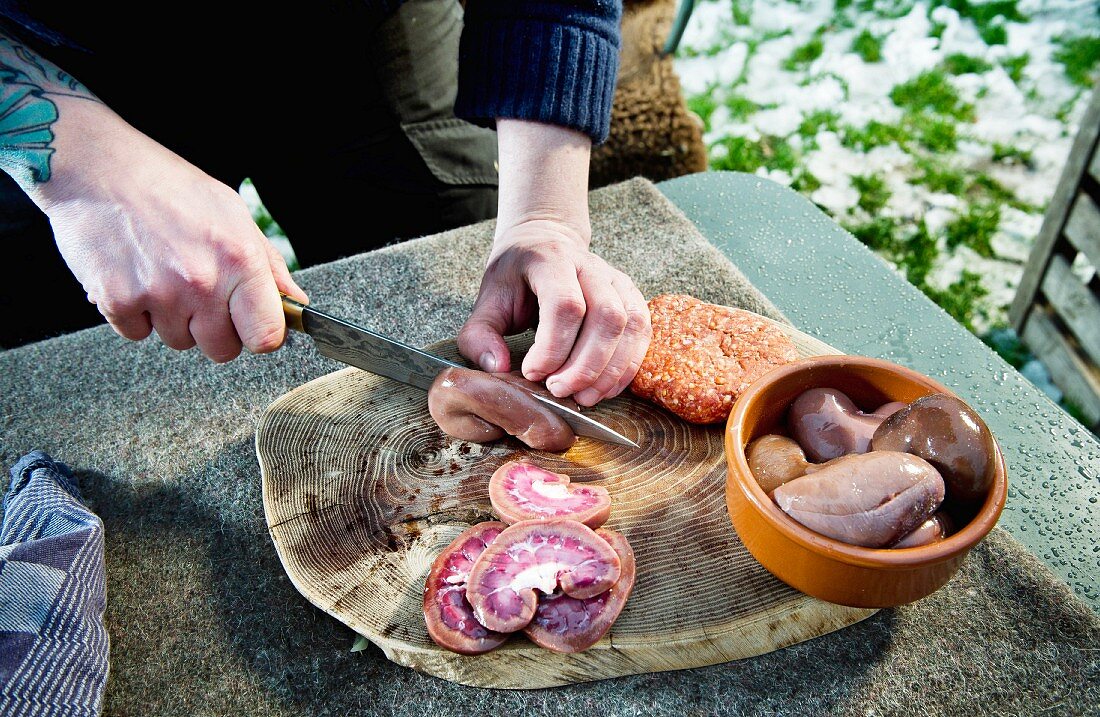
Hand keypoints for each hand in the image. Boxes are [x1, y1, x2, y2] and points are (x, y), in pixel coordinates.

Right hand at [34, 99, 306, 361]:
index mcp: (239, 259)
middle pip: (222, 350)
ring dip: (174, 319)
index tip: (252, 323)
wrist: (97, 168)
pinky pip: (138, 334)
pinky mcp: (117, 301)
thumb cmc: (170, 187)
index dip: (261, 335)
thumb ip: (268, 265)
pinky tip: (136, 276)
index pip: (266, 337)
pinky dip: (136, 314)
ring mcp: (158, 295)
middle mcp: (202, 282)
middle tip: (201, 294)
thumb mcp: (232, 214)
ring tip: (164, 274)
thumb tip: (295, 302)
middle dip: (216, 330)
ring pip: (179, 342)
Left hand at [457, 218, 650, 406]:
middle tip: (558, 391)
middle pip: (606, 317)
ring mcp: (616, 280)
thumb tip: (498, 367)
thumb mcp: (488, 300)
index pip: (566, 305)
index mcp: (552, 260)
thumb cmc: (516, 276)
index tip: (532, 373)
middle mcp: (591, 266)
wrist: (544, 243)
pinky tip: (604, 388)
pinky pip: (641, 333)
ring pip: (630, 326)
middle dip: (584, 365)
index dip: (553, 347)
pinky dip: (626, 367)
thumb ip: (480, 335)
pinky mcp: (632, 296)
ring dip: (609, 370)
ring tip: (583, 397)